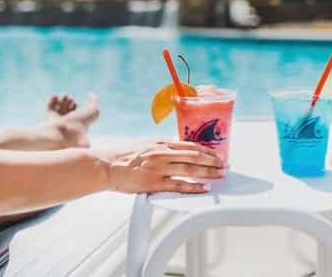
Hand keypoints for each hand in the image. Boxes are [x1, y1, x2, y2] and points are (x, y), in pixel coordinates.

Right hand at [100, 140, 224, 193]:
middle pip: (194, 156)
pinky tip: (203, 188)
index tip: (217, 154)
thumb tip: (181, 148)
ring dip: (207, 172)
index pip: (190, 145)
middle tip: (224, 165)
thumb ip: (164, 146)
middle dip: (212, 161)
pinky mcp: (154, 182)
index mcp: (161, 142)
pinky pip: (178, 185)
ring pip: (189, 170)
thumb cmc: (126, 155)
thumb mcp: (147, 143)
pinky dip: (193, 187)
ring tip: (219, 175)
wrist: (107, 165)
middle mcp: (162, 153)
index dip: (206, 150)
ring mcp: (159, 168)